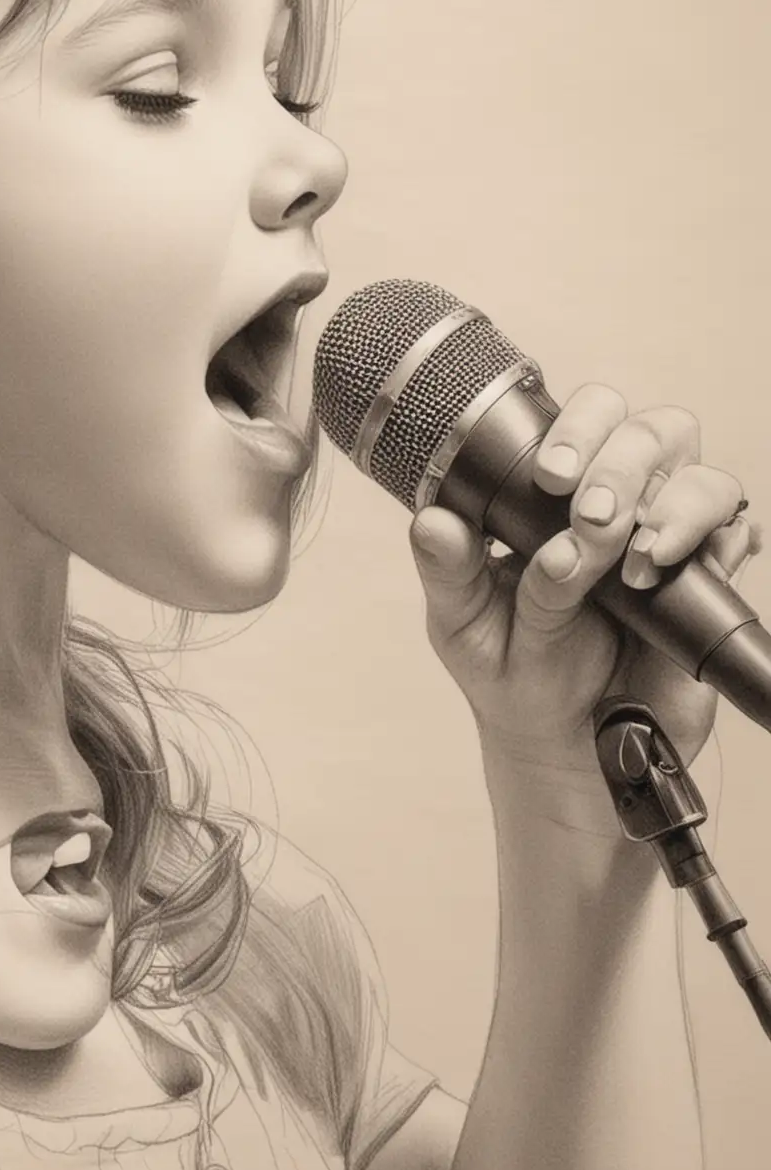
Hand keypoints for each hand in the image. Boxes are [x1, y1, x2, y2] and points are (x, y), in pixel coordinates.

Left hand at [407, 384, 760, 833]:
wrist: (569, 750)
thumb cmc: (511, 672)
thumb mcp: (462, 624)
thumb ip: (449, 570)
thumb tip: (433, 523)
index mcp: (550, 494)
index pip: (579, 419)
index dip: (576, 429)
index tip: (551, 477)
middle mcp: (615, 501)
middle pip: (648, 430)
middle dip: (622, 464)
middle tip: (594, 517)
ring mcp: (665, 535)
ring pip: (702, 474)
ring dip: (675, 505)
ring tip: (639, 559)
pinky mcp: (706, 579)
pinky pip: (736, 532)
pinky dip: (717, 542)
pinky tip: (674, 572)